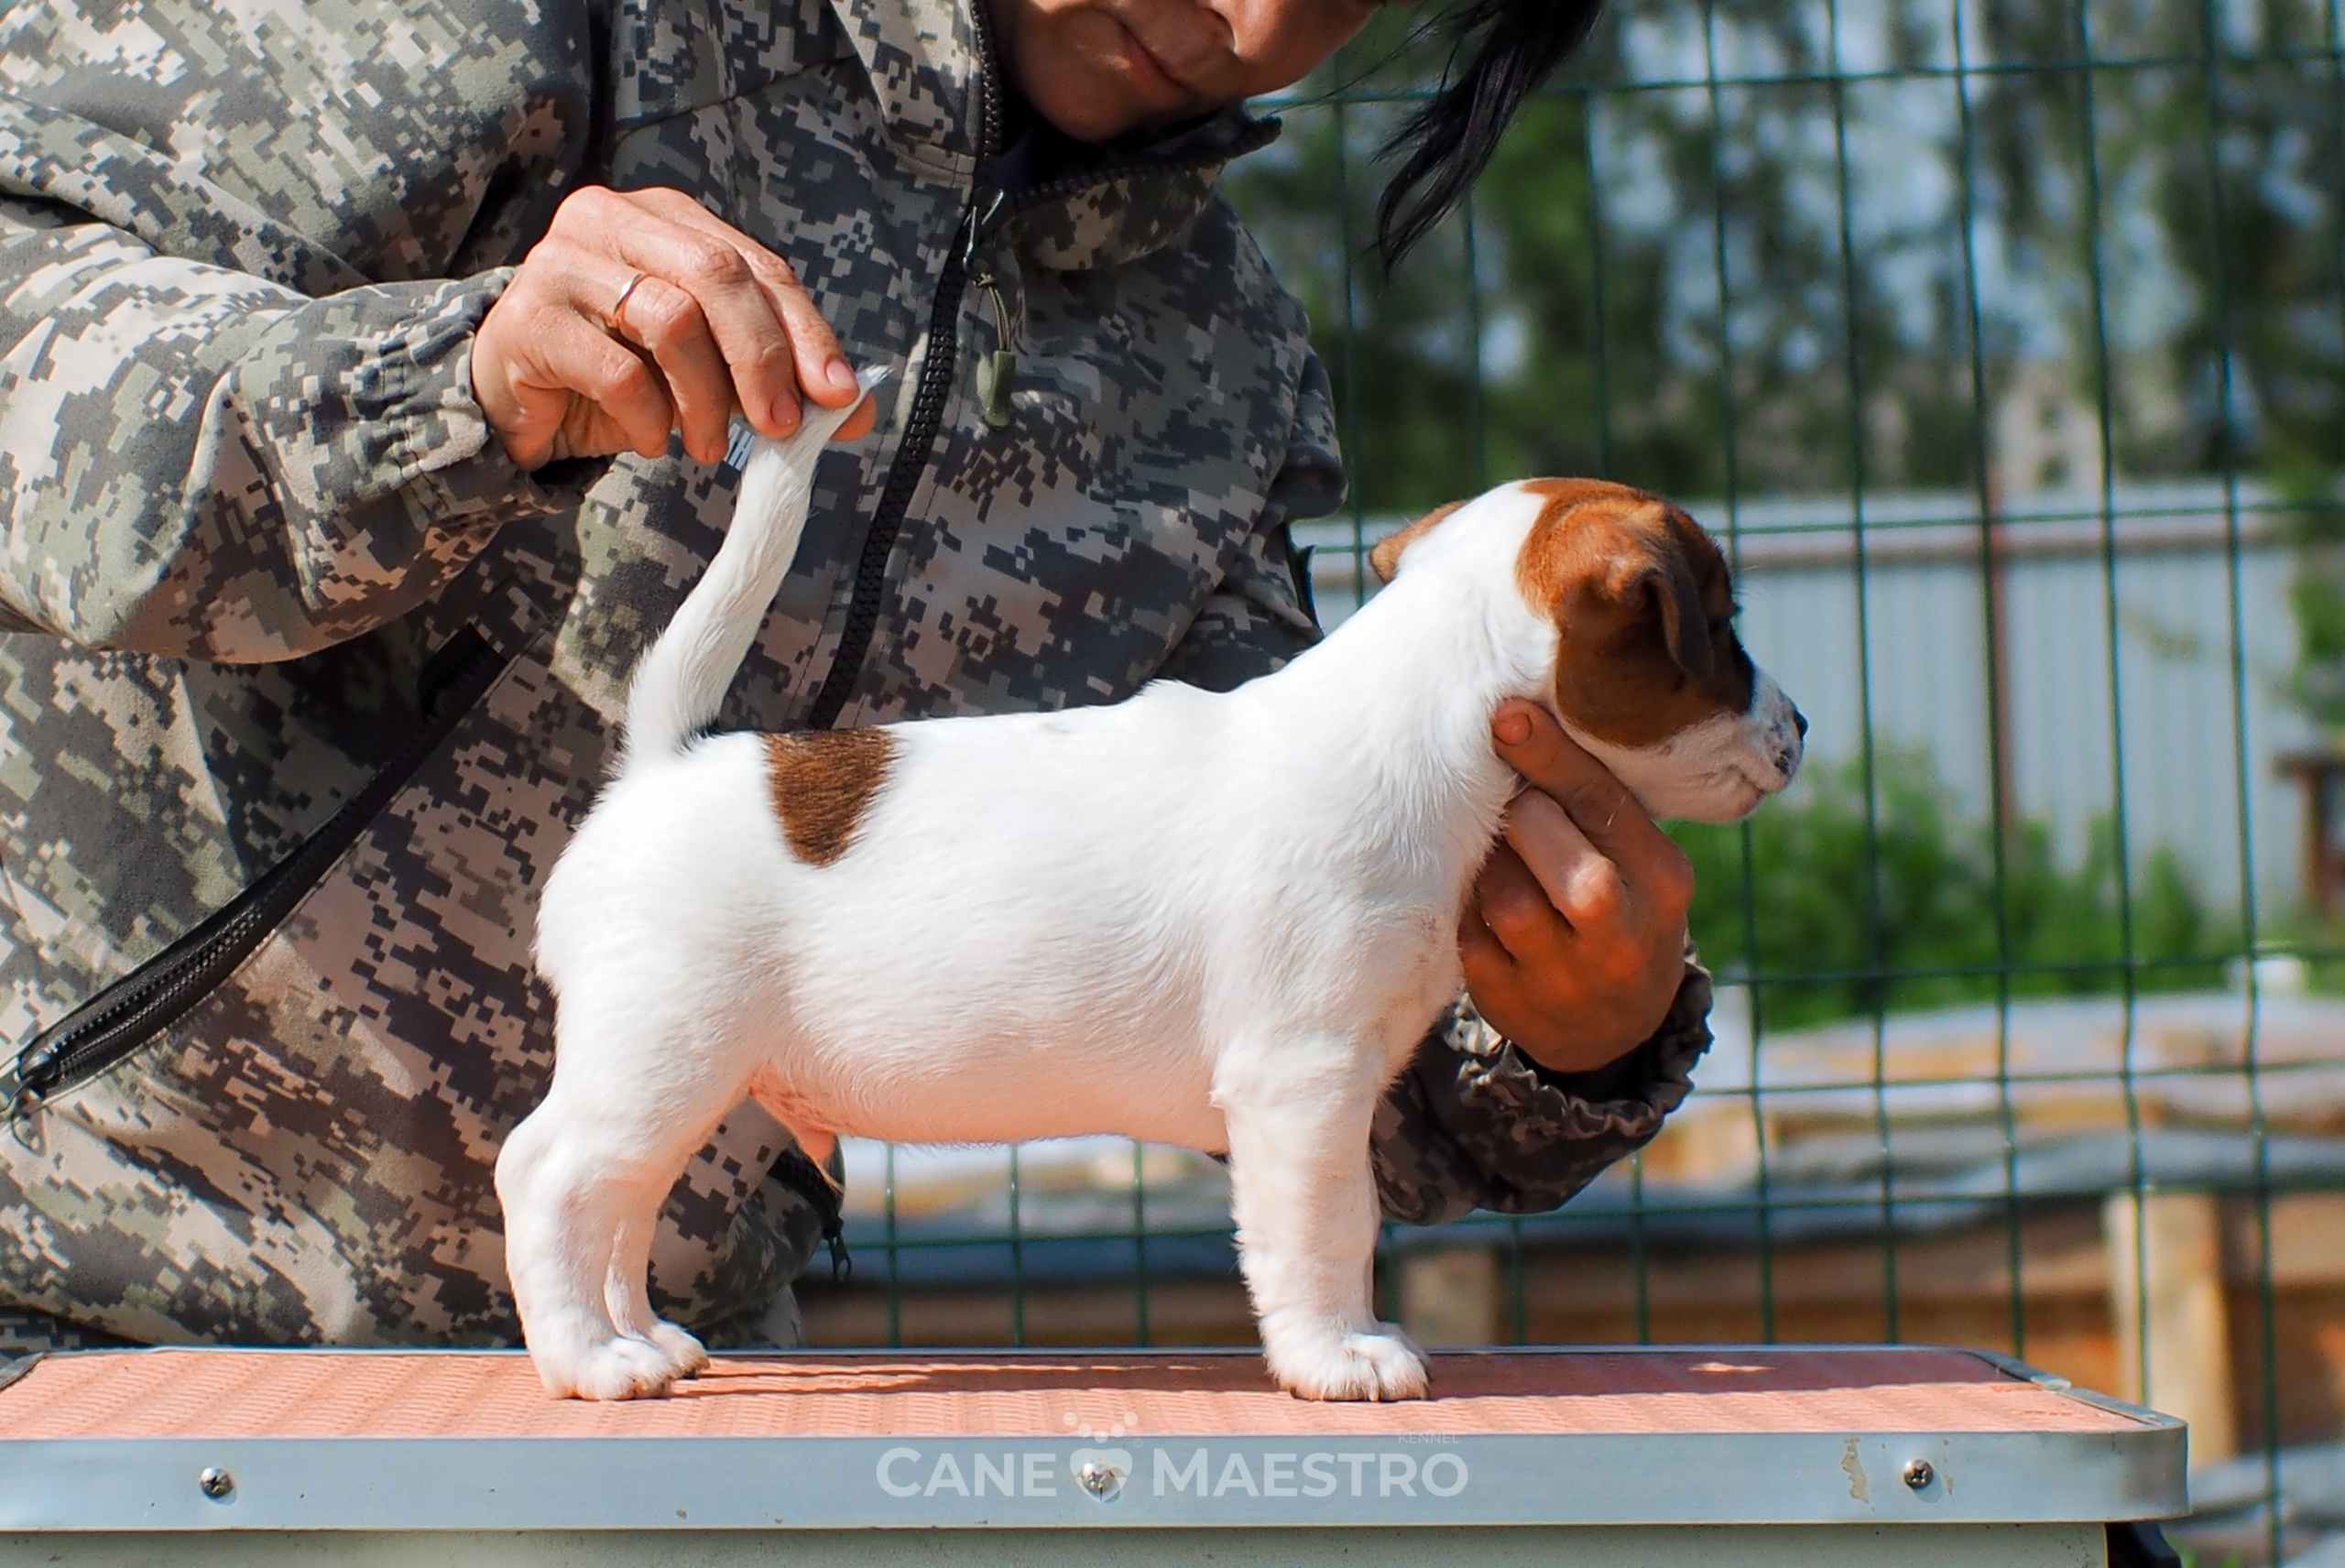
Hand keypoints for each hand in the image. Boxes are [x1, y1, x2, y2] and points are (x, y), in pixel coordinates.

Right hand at [471, 185, 877, 471]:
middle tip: (782, 428)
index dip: (805, 332)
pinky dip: (649, 419)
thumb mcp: (707, 372)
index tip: (838, 396)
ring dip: (706, 400)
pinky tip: (650, 440)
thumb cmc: (619, 375)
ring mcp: (563, 261)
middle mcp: (612, 219)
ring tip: (708, 447)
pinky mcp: (528, 316)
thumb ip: (775, 378)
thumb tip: (852, 410)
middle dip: (763, 359)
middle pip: (717, 275)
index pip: (757, 265)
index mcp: (667, 218)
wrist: (513, 403)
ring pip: (671, 319)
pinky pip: (617, 370)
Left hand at [1459, 700, 1696, 1074]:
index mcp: (1661, 878)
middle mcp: (1621, 930)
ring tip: (1500, 860)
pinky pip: (1469, 934)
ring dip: (1490, 864)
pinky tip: (1479, 899)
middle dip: (1517, 812)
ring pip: (1503, 892)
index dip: (1548, 753)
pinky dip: (1466, 907)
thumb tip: (1521, 722)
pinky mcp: (1511, 998)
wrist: (1613, 1028)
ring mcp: (1565, 973)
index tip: (1505, 715)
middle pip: (1544, 838)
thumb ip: (1598, 809)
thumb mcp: (1639, 865)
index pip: (1600, 800)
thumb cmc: (1620, 912)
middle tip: (1510, 809)